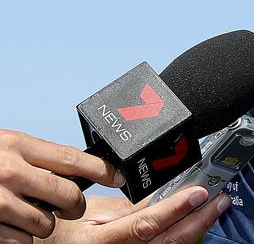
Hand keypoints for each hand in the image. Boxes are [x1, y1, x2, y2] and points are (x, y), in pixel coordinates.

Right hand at [0, 129, 123, 243]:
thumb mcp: (4, 146)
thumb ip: (33, 155)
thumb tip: (73, 165)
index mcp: (17, 145)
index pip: (72, 159)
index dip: (101, 171)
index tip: (117, 178)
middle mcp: (10, 171)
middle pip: (68, 194)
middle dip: (74, 205)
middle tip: (69, 207)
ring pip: (47, 222)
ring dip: (45, 223)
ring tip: (31, 214)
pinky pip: (23, 240)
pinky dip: (23, 237)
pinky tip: (15, 225)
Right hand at [38, 188, 229, 243]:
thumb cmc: (68, 231)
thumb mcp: (92, 212)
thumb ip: (126, 206)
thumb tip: (162, 195)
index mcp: (105, 240)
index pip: (147, 224)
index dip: (176, 209)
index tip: (198, 192)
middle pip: (170, 241)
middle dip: (200, 219)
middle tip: (220, 199)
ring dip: (197, 227)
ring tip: (215, 208)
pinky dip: (184, 237)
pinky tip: (197, 224)